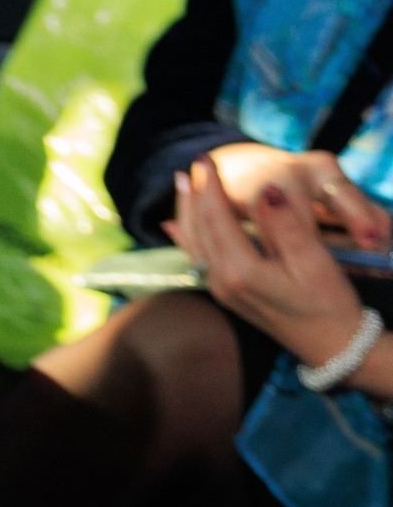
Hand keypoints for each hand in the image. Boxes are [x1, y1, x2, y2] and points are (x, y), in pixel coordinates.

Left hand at [170, 155, 377, 376]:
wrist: (333, 348)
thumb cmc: (330, 305)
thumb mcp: (315, 263)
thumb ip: (286, 226)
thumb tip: (265, 190)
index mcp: (241, 272)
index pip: (216, 218)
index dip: (211, 186)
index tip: (207, 158)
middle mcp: (222, 282)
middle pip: (198, 228)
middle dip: (195, 194)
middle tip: (195, 163)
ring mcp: (221, 291)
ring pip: (194, 242)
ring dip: (187, 211)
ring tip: (184, 183)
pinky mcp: (226, 295)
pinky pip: (197, 258)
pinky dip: (185, 237)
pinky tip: (174, 226)